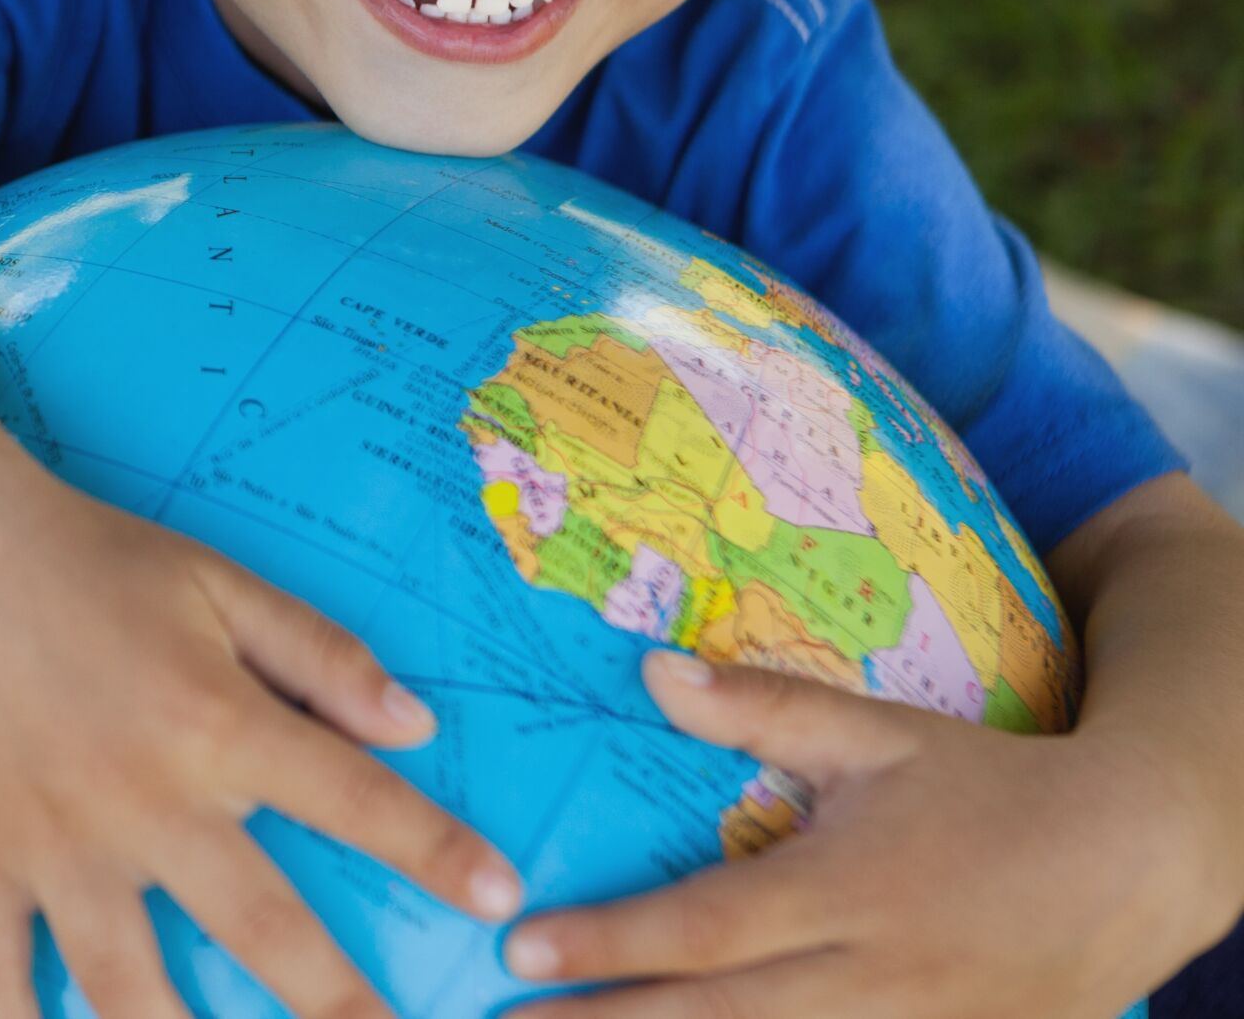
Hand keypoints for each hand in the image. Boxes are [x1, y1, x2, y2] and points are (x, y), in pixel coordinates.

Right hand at [0, 470, 523, 1018]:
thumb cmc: (88, 557)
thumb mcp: (217, 582)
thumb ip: (320, 656)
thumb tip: (418, 725)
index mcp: (217, 724)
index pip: (354, 802)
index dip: (435, 853)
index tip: (501, 900)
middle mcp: (146, 802)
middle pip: (264, 933)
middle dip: (339, 1010)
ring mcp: (56, 844)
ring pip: (129, 990)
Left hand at [500, 650, 1226, 1017]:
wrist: (1133, 864)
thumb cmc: (988, 788)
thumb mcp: (879, 735)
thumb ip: (762, 708)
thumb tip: (649, 669)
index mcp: (847, 890)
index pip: (706, 926)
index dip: (612, 943)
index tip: (521, 947)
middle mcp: (871, 978)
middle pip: (719, 1018)